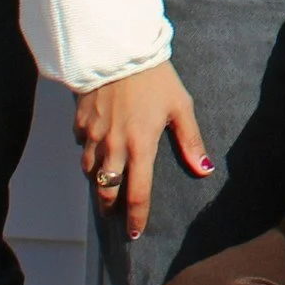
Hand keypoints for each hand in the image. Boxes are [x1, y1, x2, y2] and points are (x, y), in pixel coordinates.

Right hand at [73, 61, 212, 242]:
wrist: (118, 50)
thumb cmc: (155, 77)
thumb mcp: (180, 106)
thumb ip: (190, 141)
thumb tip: (204, 170)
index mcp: (140, 146)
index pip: (137, 194)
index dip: (135, 218)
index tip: (135, 233)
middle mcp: (113, 147)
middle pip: (107, 191)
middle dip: (110, 207)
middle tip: (115, 214)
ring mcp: (92, 136)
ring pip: (90, 172)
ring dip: (99, 182)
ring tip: (107, 184)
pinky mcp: (79, 122)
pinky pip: (81, 146)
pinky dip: (89, 151)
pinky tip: (97, 147)